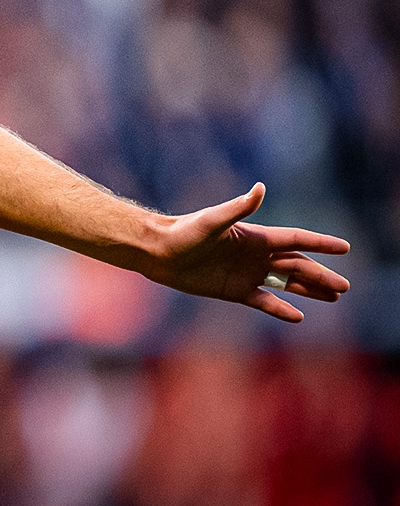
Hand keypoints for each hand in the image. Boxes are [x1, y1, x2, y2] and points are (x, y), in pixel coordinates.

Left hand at [138, 183, 349, 321]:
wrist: (159, 252)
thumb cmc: (184, 232)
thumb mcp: (213, 220)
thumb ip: (238, 207)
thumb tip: (259, 188)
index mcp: (256, 237)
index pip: (297, 240)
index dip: (320, 243)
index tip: (344, 247)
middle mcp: (256, 256)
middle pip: (298, 266)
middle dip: (322, 275)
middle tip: (345, 286)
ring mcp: (247, 274)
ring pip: (286, 283)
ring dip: (309, 290)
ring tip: (333, 296)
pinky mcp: (235, 291)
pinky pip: (264, 302)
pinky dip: (280, 309)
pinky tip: (298, 317)